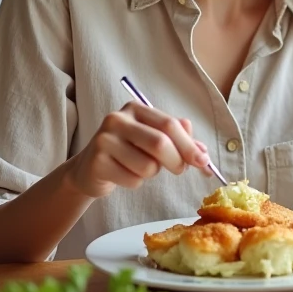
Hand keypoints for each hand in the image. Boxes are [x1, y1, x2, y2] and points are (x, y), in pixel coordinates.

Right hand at [65, 104, 209, 198]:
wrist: (89, 168)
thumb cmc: (127, 152)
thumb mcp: (153, 139)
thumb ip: (178, 140)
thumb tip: (202, 151)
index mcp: (136, 109)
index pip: (169, 125)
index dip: (189, 145)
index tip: (203, 161)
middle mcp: (118, 119)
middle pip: (160, 143)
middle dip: (176, 161)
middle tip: (178, 169)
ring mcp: (105, 140)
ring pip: (148, 166)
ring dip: (151, 173)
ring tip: (138, 168)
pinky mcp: (97, 162)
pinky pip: (133, 180)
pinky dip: (135, 182)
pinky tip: (123, 174)